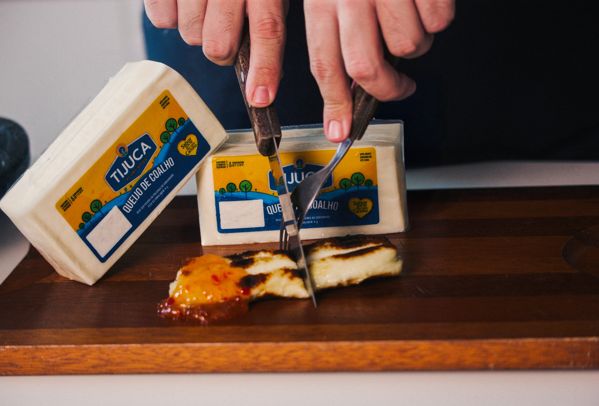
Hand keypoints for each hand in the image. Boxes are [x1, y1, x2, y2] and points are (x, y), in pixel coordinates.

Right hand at [144, 0, 288, 107]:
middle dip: (223, 50)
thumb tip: (267, 76)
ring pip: (189, 35)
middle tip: (225, 32)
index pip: (267, 29)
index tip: (260, 97)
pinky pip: (160, 18)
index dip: (264, 68)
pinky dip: (169, 14)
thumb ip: (267, 19)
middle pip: (218, 46)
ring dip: (197, 29)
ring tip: (203, 4)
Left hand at [304, 0, 454, 141]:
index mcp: (322, 0)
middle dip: (387, 88)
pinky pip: (438, 22)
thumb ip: (333, 31)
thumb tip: (347, 81)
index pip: (324, 66)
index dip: (334, 105)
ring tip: (410, 22)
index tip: (339, 130)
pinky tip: (423, 4)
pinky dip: (436, 19)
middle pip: (366, 68)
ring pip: (408, 47)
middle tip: (398, 87)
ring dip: (416, 43)